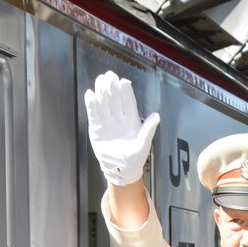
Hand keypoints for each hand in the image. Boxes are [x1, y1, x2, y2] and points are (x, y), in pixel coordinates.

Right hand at [84, 71, 159, 185]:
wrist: (120, 170)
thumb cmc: (134, 159)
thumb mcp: (143, 146)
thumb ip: (148, 130)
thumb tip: (157, 115)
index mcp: (131, 121)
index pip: (128, 102)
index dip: (126, 92)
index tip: (124, 81)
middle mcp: (118, 118)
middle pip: (115, 99)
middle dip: (112, 87)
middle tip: (110, 75)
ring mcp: (107, 122)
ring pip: (103, 103)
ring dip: (102, 92)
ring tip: (100, 80)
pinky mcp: (96, 128)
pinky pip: (93, 114)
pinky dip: (91, 104)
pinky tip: (90, 94)